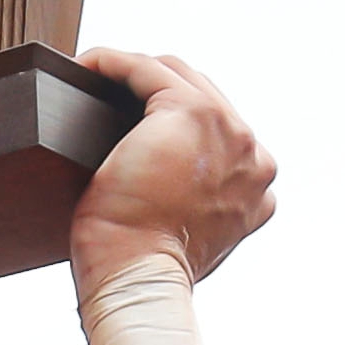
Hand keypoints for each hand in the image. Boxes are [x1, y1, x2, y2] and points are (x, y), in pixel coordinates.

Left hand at [65, 49, 279, 290]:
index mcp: (258, 186)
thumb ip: (197, 206)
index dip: (176, 124)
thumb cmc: (146, 270)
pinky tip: (86, 66)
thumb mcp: (187, 239)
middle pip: (202, 95)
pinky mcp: (189, 111)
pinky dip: (112, 63)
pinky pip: (145, 69)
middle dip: (154, 90)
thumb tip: (160, 184)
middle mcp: (253, 154)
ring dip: (133, 72)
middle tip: (107, 96)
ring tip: (92, 78)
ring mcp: (228, 130)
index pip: (219, 133)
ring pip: (177, 75)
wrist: (139, 280)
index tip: (136, 128)